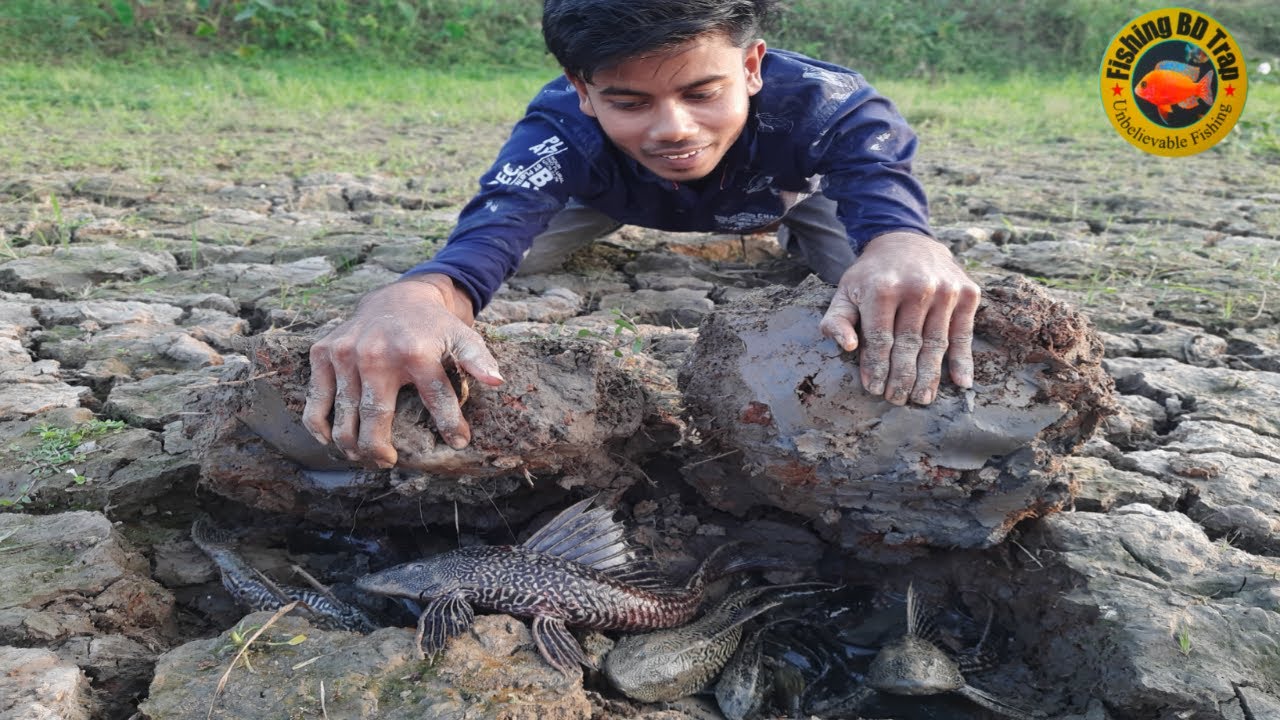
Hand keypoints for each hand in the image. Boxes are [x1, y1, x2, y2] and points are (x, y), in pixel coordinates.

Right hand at [303, 273, 503, 466]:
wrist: (398, 297)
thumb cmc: (434, 327)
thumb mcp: (463, 336)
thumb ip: (479, 360)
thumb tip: (496, 382)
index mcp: (415, 352)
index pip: (436, 400)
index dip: (449, 426)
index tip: (457, 443)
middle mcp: (376, 353)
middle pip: (375, 418)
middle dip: (380, 450)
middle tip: (388, 462)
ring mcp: (345, 353)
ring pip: (343, 415)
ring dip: (351, 444)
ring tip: (363, 457)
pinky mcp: (323, 351)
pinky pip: (317, 397)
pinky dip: (318, 423)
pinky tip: (330, 440)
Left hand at [818, 232, 978, 405]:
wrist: (907, 241)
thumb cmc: (872, 275)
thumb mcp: (845, 292)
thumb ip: (837, 320)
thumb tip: (848, 347)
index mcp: (883, 288)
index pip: (881, 339)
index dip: (877, 367)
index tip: (874, 390)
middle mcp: (917, 288)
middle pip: (909, 345)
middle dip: (902, 377)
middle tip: (898, 399)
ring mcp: (945, 290)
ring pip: (937, 344)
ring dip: (930, 376)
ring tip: (922, 398)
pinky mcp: (967, 293)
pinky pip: (964, 334)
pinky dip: (963, 360)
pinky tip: (961, 382)